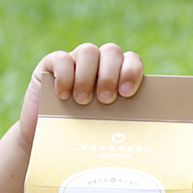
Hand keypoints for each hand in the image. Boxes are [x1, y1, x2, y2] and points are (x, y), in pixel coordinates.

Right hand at [17, 43, 144, 147]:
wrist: (50, 141)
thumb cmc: (85, 135)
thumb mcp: (107, 125)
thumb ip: (123, 119)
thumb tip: (141, 136)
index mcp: (118, 74)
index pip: (132, 60)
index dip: (131, 72)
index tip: (126, 93)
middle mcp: (99, 62)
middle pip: (111, 51)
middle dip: (110, 76)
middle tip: (105, 100)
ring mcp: (76, 60)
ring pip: (88, 51)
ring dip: (87, 77)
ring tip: (83, 101)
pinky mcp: (51, 64)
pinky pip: (61, 59)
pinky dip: (64, 76)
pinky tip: (63, 96)